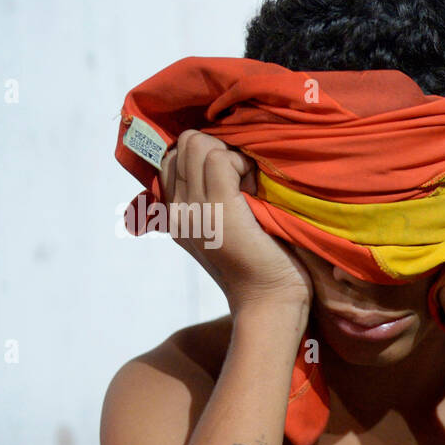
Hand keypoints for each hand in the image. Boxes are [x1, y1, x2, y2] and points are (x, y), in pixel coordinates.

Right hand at [158, 130, 312, 315]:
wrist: (270, 301)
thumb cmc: (263, 263)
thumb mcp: (229, 227)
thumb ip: (213, 198)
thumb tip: (225, 158)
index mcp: (175, 212)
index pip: (174, 155)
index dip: (208, 154)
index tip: (235, 180)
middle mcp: (176, 208)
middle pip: (185, 143)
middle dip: (220, 150)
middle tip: (245, 182)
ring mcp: (193, 208)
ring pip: (197, 143)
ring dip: (231, 155)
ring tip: (251, 187)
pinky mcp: (216, 210)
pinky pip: (219, 157)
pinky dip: (243, 163)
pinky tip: (257, 190)